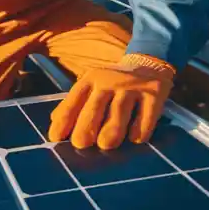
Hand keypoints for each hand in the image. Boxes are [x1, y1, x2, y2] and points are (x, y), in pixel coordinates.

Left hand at [48, 55, 174, 149]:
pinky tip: (135, 139)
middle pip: (94, 108)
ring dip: (111, 132)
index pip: (73, 101)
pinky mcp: (154, 94)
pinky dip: (140, 130)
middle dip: (85, 128)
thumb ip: (74, 103)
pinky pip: (145, 116)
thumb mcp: (91, 86)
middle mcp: (109, 81)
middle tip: (80, 144)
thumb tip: (54, 124)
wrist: (147, 64)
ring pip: (118, 114)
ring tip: (105, 145)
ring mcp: (131, 87)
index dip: (64, 120)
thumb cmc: (112, 84)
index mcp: (90, 79)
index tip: (56, 138)